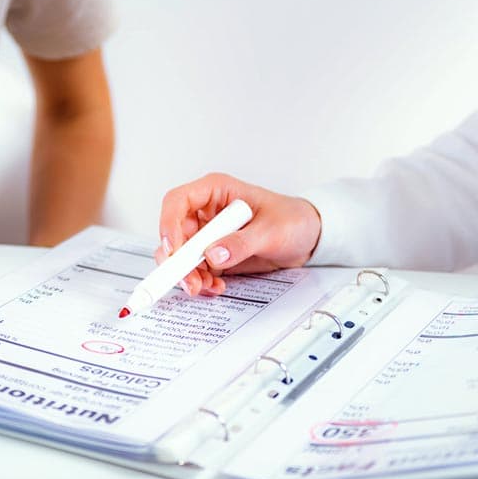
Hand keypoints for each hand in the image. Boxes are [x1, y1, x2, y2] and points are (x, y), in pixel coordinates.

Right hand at [156, 173, 321, 295]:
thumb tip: (213, 254)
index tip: (174, 249)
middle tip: (188, 280)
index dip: (168, 223)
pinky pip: (195, 269)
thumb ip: (242, 242)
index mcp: (216, 192)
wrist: (308, 238)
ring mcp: (208, 233)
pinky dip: (200, 280)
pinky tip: (216, 286)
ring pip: (181, 255)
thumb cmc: (293, 220)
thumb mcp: (272, 230)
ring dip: (188, 274)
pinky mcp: (213, 253)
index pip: (178, 201)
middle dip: (177, 260)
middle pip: (174, 233)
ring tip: (205, 286)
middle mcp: (206, 211)